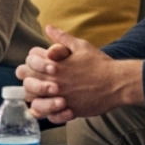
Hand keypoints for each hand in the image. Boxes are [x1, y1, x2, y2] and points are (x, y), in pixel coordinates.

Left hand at [15, 26, 140, 122]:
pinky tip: (54, 110)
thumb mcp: (80, 46)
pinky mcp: (70, 110)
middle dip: (28, 84)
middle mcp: (54, 81)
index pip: (27, 65)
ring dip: (36, 101)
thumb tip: (48, 28)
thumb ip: (62, 38)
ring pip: (35, 103)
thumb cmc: (99, 63)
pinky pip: (51, 116)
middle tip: (35, 84)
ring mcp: (61, 97)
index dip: (28, 66)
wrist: (117, 82)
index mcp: (54, 65)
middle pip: (27, 85)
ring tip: (42, 98)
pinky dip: (50, 115)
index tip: (34, 68)